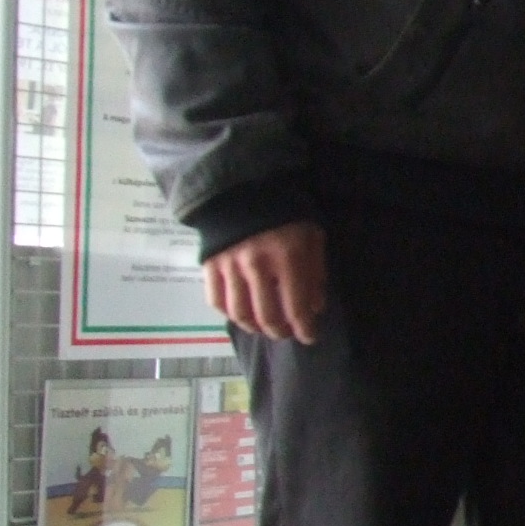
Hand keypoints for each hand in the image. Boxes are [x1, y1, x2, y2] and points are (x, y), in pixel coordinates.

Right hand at [205, 220, 328, 342]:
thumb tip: (314, 308)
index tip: (310, 337)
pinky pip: (216, 301)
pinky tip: (241, 314)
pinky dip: (229, 314)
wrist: (242, 188)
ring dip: (255, 327)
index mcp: (287, 257)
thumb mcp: (312, 236)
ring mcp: (229, 266)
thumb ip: (315, 273)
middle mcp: (257, 265)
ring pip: (240, 313)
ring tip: (264, 327)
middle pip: (267, 316)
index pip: (297, 307)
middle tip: (286, 333)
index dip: (305, 328)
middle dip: (280, 331)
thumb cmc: (285, 212)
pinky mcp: (208, 264)